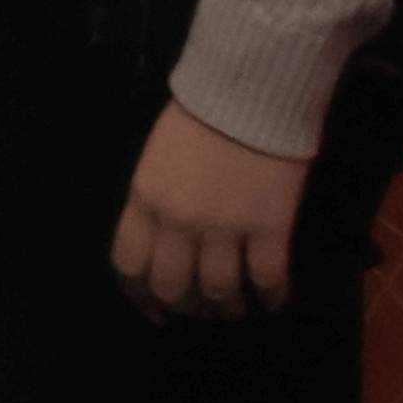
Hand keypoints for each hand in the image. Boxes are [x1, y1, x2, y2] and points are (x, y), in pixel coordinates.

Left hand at [111, 102, 307, 319]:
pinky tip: (274, 301)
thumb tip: (160, 247)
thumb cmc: (201, 117)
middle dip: (185, 307)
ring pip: (218, 292)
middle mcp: (178, 221)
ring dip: (227, 308)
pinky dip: (271, 298)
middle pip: (172, 288)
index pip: (128, 265)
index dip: (139, 297)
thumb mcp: (155, 160)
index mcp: (144, 200)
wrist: (251, 90)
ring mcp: (224, 226)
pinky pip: (267, 279)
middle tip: (201, 308)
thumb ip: (152, 204)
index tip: (154, 311)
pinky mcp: (269, 226)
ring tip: (237, 307)